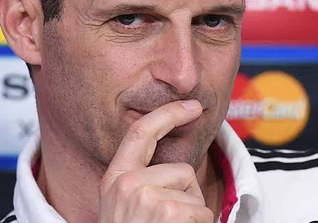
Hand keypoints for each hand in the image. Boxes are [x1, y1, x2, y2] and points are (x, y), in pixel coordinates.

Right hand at [99, 100, 214, 222]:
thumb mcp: (121, 203)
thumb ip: (140, 180)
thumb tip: (175, 167)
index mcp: (115, 176)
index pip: (141, 131)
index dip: (168, 114)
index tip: (192, 106)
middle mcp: (127, 183)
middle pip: (183, 170)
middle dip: (188, 194)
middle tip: (168, 220)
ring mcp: (146, 196)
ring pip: (195, 194)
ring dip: (192, 215)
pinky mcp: (166, 212)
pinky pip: (203, 212)